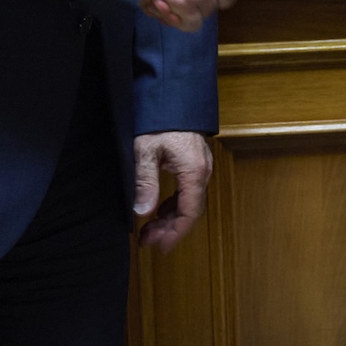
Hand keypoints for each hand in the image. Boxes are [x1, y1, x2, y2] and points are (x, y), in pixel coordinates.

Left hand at [132, 130, 211, 250]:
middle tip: (147, 240)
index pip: (189, 211)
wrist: (172, 98)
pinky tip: (159, 210)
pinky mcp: (195, 164)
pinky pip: (188, 192)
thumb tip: (143, 211)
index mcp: (193, 171)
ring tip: (149, 229)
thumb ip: (146, 183)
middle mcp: (202, 172)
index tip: (161, 247)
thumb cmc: (160, 122)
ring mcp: (201, 167)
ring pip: (189, 202)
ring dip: (170, 218)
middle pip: (190, 210)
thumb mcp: (146, 152)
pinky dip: (174, 205)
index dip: (176, 232)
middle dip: (169, 229)